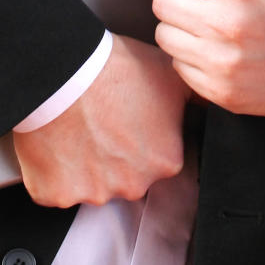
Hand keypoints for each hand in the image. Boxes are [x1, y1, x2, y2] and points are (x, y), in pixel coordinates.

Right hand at [12, 34, 190, 207]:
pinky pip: (57, 189)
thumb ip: (196, 101)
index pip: (158, 159)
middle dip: (115, 157)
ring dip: (85, 164)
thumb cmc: (114, 70)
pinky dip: (55, 172)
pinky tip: (57, 143)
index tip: (129, 121)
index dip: (142, 138)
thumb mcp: (172, 77)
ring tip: (78, 128)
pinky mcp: (56, 194)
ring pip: (91, 185)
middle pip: (126, 177)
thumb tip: (209, 104)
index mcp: (165, 162)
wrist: (63, 72)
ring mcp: (93, 194)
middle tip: (102, 123)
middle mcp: (133, 185)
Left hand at [152, 0, 264, 115]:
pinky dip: (193, 58)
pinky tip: (221, 52)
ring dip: (182, 28)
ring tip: (214, 26)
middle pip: (161, 2)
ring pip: (165, 35)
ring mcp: (226, 63)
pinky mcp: (224, 93)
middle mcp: (229, 24)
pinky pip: (179, 66)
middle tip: (210, 2)